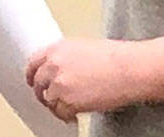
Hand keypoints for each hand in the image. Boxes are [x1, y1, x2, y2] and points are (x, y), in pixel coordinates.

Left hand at [25, 39, 140, 122]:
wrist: (130, 69)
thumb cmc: (117, 57)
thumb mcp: (85, 47)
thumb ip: (67, 56)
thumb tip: (63, 68)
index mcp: (58, 48)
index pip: (34, 62)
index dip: (33, 74)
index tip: (34, 81)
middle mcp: (54, 64)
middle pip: (38, 83)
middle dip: (44, 92)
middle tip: (52, 98)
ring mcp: (59, 83)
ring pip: (48, 99)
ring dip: (56, 105)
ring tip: (68, 107)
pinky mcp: (67, 101)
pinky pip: (60, 112)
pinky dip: (67, 115)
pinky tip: (75, 114)